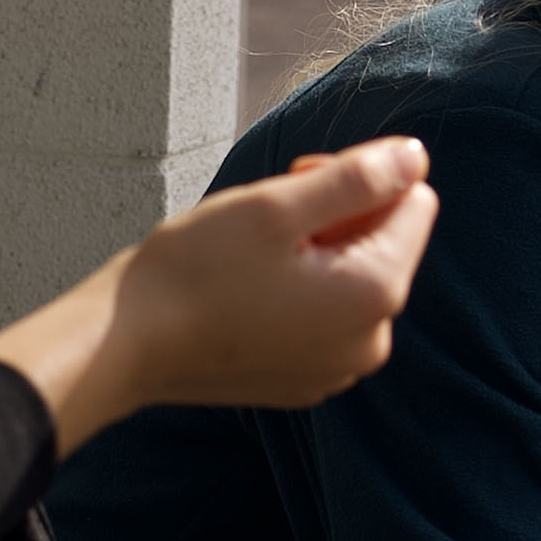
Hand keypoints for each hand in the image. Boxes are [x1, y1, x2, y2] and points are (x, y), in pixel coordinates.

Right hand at [0, 136, 437, 454]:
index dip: (358, 177)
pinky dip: (296, 294)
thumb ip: (358, 178)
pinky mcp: (303, 382)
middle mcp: (370, 343)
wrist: (125, 346)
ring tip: (250, 256)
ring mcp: (337, 370)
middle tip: (266, 216)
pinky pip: (324, 320)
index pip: (413, 202)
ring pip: (352, 280)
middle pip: (385, 243)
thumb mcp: (276, 207)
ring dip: (314, 254)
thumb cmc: (194, 270)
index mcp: (374, 294)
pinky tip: (243, 292)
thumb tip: (415, 158)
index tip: (294, 183)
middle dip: (337, 217)